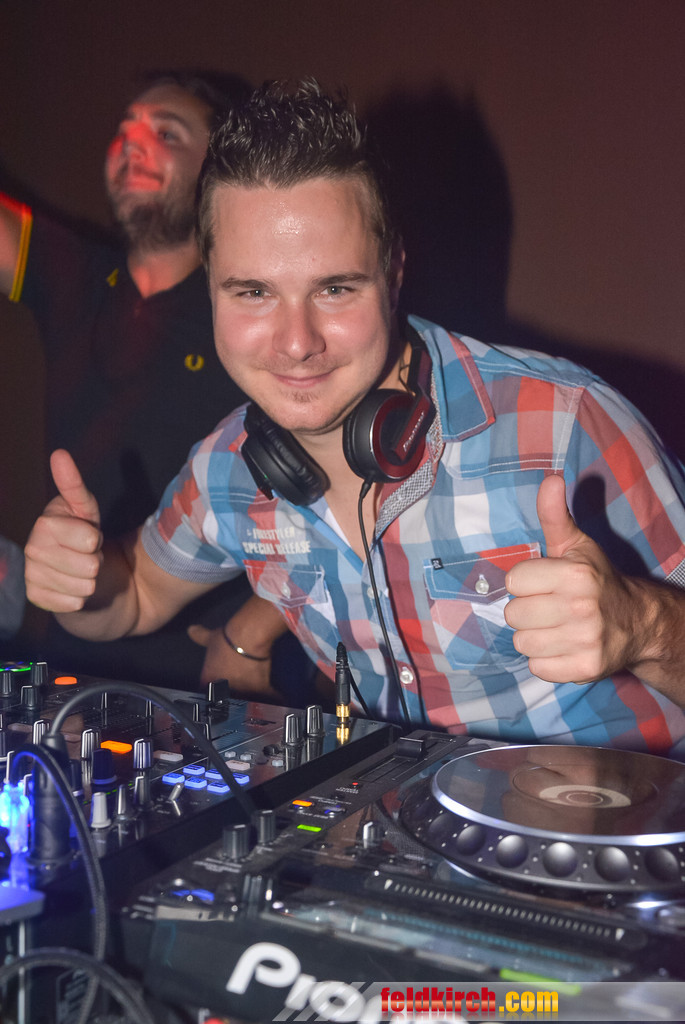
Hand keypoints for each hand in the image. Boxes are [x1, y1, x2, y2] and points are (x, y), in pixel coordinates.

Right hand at [24, 449, 102, 612]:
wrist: (83, 575)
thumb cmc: (87, 538)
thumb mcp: (86, 510)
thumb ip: (74, 485)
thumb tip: (59, 454)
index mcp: (46, 522)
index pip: (86, 537)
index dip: (95, 540)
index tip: (92, 536)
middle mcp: (32, 548)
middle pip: (86, 564)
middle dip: (96, 562)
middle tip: (88, 556)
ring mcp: (32, 574)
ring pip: (82, 586)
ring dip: (90, 581)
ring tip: (82, 571)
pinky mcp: (37, 597)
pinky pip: (72, 603)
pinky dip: (81, 599)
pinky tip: (74, 589)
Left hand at [187, 622, 281, 701]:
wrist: (246, 637)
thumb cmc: (227, 638)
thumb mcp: (211, 637)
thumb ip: (200, 636)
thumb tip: (192, 630)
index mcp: (210, 680)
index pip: (207, 694)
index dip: (213, 694)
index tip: (219, 693)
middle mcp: (225, 690)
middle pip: (227, 703)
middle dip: (233, 701)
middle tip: (239, 698)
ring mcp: (243, 691)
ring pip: (247, 704)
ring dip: (252, 703)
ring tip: (257, 702)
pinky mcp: (260, 688)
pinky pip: (269, 698)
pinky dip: (276, 698)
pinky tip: (281, 699)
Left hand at [504, 473, 635, 683]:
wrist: (638, 622)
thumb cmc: (596, 579)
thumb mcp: (576, 545)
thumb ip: (554, 514)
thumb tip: (550, 479)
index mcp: (576, 575)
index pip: (513, 581)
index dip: (525, 582)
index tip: (544, 583)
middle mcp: (582, 608)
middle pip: (513, 615)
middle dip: (527, 610)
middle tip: (549, 607)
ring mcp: (585, 641)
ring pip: (522, 643)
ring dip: (534, 636)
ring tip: (555, 627)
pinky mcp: (585, 669)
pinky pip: (537, 667)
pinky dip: (545, 660)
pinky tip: (563, 646)